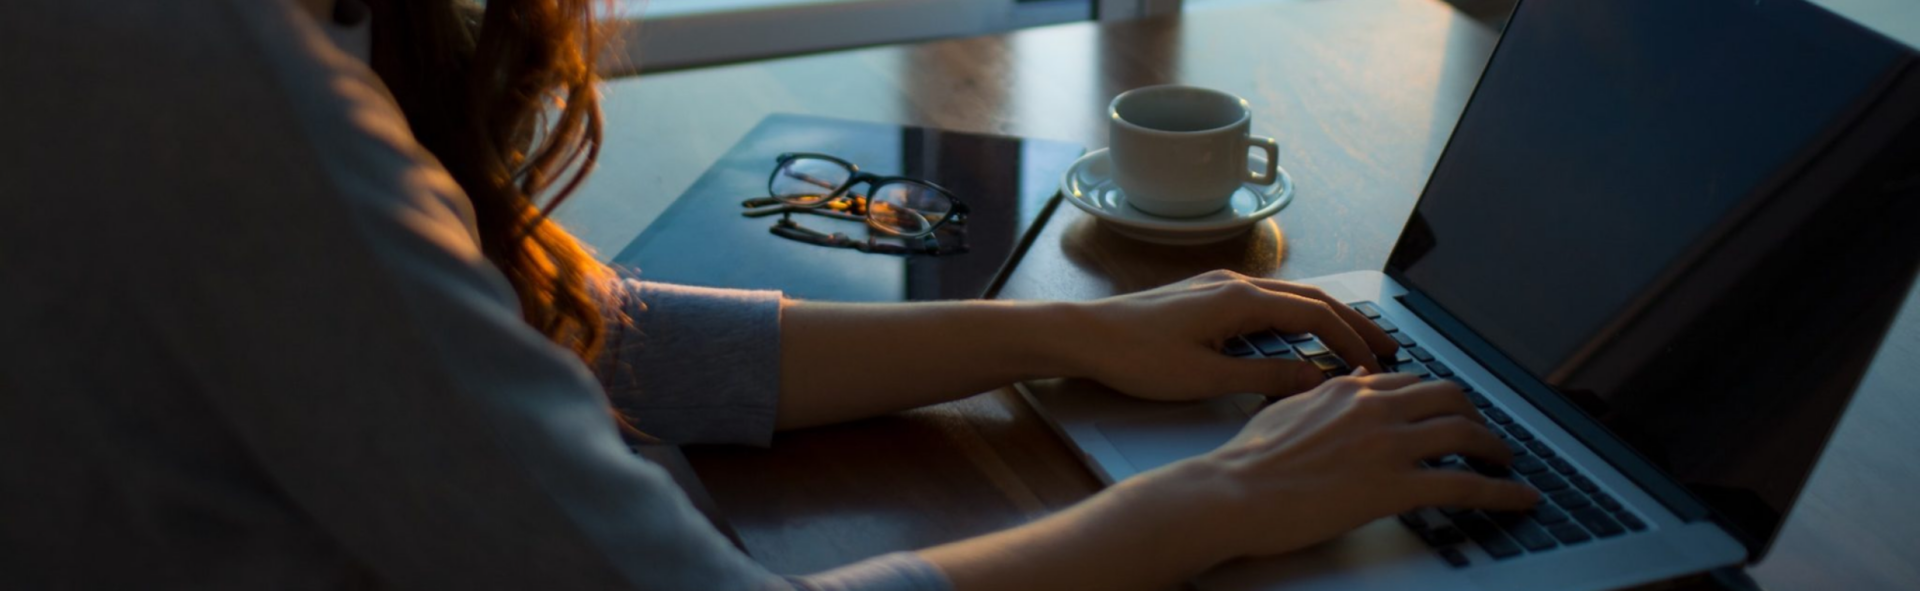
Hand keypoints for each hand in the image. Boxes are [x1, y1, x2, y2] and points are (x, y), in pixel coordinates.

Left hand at [1069, 270, 1399, 400]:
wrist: (1084, 335)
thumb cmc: (1136, 356)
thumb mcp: (1205, 378)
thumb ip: (1264, 378)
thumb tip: (1315, 379)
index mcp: (1241, 300)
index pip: (1316, 315)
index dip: (1352, 340)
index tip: (1377, 366)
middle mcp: (1235, 284)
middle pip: (1312, 298)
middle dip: (1353, 322)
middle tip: (1388, 346)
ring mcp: (1219, 286)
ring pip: (1290, 297)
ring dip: (1326, 318)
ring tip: (1354, 342)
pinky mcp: (1205, 296)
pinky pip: (1267, 301)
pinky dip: (1296, 317)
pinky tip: (1300, 336)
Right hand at [1143, 371, 1537, 560]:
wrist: (1232, 493)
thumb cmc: (1247, 461)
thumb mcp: (1285, 410)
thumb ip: (1322, 396)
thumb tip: (1346, 383)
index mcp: (1348, 390)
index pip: (1411, 383)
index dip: (1437, 398)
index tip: (1447, 412)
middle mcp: (1375, 408)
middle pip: (1450, 397)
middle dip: (1476, 415)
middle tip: (1483, 435)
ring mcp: (1388, 446)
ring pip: (1466, 433)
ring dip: (1495, 449)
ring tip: (1505, 464)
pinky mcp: (1395, 486)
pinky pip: (1465, 485)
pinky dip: (1503, 492)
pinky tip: (1521, 499)